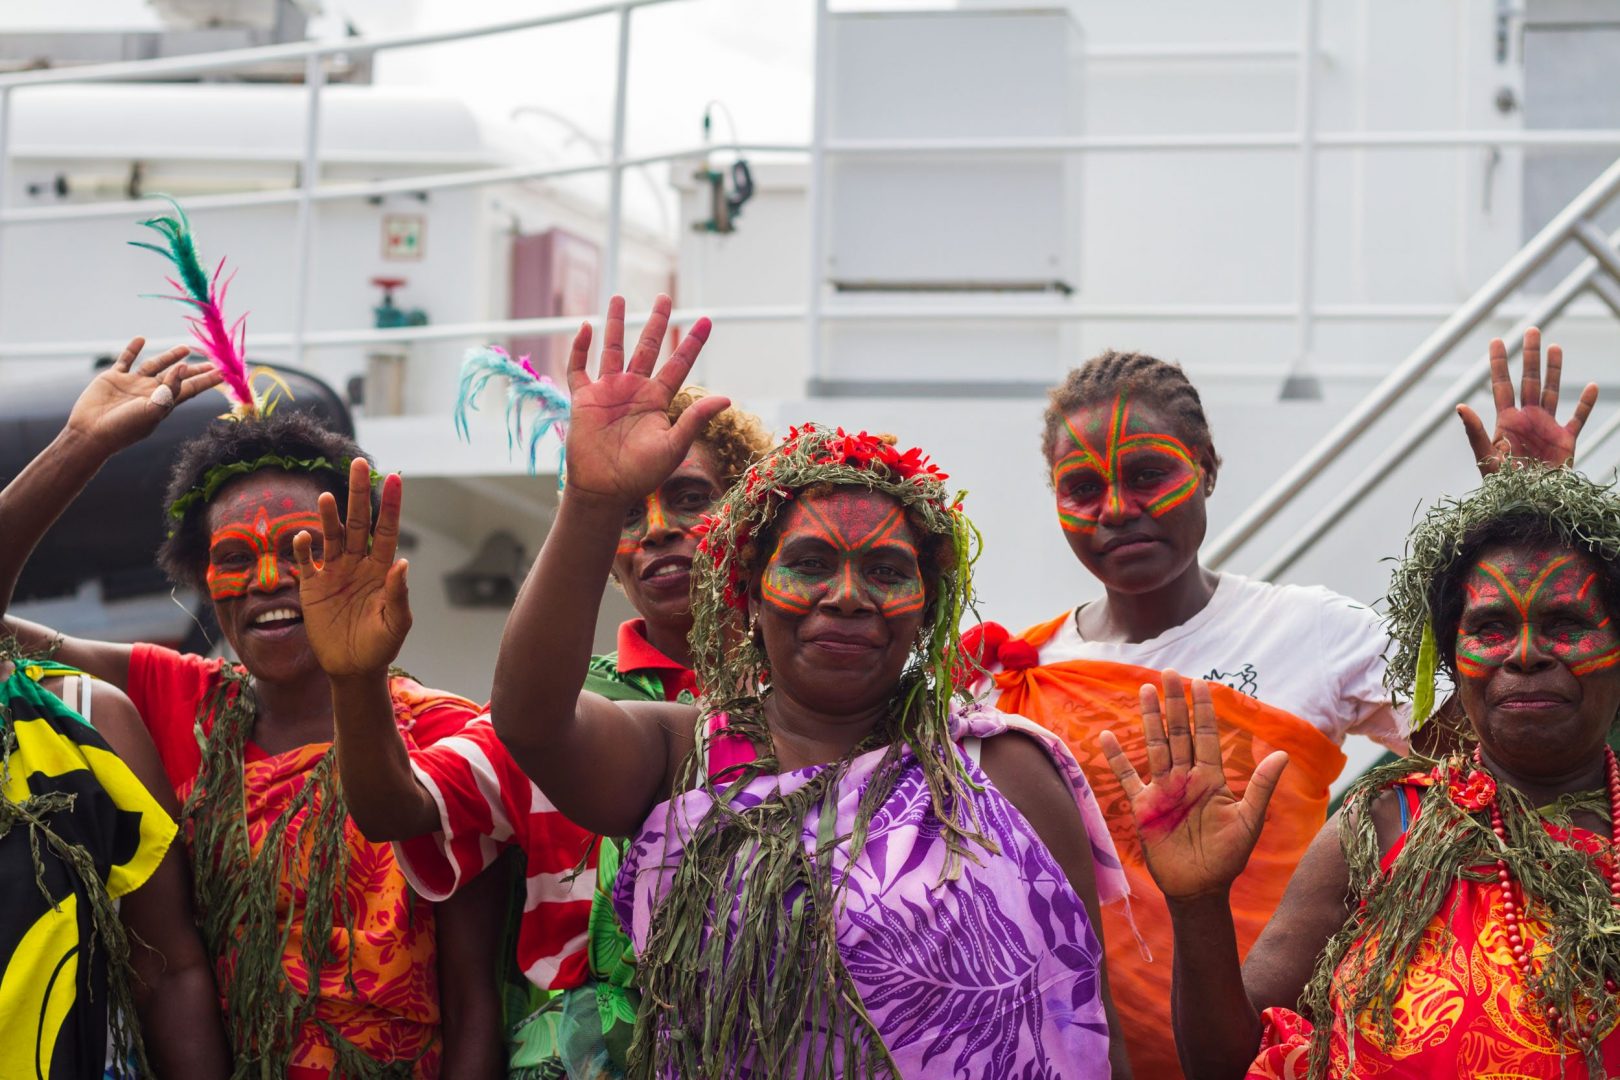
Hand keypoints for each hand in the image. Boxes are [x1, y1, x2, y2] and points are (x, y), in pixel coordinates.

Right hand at [64, 338, 223, 453]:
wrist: (91, 432)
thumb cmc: (125, 427)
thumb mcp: (153, 410)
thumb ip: (170, 390)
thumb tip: (183, 367)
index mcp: (164, 402)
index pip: (191, 388)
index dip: (207, 381)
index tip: (225, 373)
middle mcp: (151, 392)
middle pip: (177, 376)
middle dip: (194, 370)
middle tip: (212, 361)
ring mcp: (133, 384)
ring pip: (155, 366)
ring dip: (169, 356)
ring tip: (186, 348)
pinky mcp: (113, 378)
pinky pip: (125, 360)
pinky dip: (132, 350)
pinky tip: (141, 339)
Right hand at [293, 459, 410, 679]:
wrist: (353, 669)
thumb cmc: (381, 645)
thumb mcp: (396, 623)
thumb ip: (399, 594)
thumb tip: (402, 562)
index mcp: (381, 568)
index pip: (387, 529)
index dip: (390, 504)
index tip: (394, 478)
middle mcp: (357, 564)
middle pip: (358, 522)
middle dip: (358, 494)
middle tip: (358, 463)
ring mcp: (333, 573)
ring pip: (331, 536)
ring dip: (328, 518)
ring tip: (326, 499)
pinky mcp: (312, 588)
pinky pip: (305, 562)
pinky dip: (303, 549)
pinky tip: (303, 537)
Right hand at [562, 294, 725, 502]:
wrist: (604, 489)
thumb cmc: (641, 474)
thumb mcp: (673, 446)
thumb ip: (695, 419)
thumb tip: (726, 398)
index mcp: (657, 399)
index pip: (679, 363)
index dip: (692, 342)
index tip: (707, 319)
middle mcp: (634, 390)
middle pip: (647, 347)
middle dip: (656, 322)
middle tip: (664, 296)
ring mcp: (608, 391)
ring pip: (612, 349)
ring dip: (615, 324)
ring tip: (619, 297)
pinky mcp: (584, 399)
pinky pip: (579, 368)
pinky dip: (579, 348)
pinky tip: (585, 327)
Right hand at [1099, 672, 1288, 900]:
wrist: (1200, 888)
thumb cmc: (1228, 857)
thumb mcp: (1249, 821)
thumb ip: (1261, 787)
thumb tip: (1282, 753)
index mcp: (1211, 778)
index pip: (1205, 735)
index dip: (1202, 710)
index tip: (1199, 683)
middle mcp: (1185, 778)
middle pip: (1178, 732)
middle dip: (1173, 703)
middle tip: (1168, 673)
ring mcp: (1162, 790)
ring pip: (1154, 746)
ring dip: (1149, 719)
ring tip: (1143, 690)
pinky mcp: (1143, 806)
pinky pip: (1127, 777)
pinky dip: (1117, 758)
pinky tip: (1108, 736)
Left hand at [1457, 327, 1596, 475]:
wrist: (1526, 503)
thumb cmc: (1501, 486)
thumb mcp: (1485, 456)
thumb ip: (1474, 431)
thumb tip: (1459, 406)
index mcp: (1506, 421)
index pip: (1501, 384)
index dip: (1499, 363)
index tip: (1496, 340)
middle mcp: (1527, 419)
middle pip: (1529, 380)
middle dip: (1530, 356)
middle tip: (1531, 330)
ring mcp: (1547, 428)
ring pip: (1552, 392)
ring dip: (1554, 370)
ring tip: (1555, 346)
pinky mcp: (1566, 441)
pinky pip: (1578, 419)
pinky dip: (1585, 404)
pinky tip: (1591, 387)